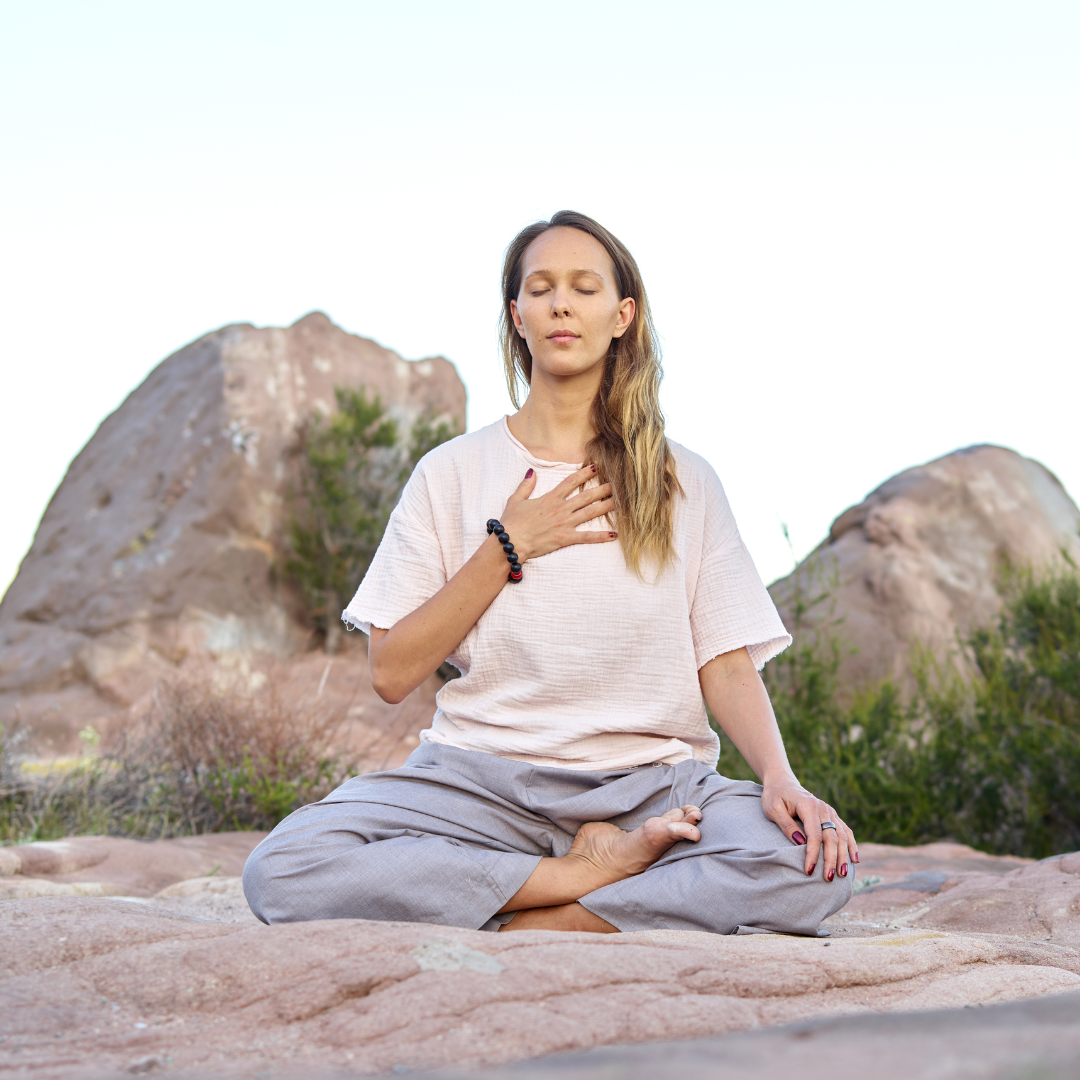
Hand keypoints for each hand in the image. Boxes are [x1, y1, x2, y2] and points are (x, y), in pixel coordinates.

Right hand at [499, 466, 617, 561]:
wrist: (510, 541)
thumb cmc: (512, 522)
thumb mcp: (515, 500)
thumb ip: (526, 485)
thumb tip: (531, 472)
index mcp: (550, 498)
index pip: (571, 482)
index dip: (584, 473)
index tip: (596, 468)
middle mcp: (560, 508)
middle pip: (586, 496)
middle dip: (603, 489)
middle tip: (617, 484)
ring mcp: (564, 523)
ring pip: (590, 512)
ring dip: (606, 506)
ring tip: (621, 502)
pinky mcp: (565, 538)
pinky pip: (586, 536)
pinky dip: (600, 536)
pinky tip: (614, 534)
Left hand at [760, 779, 857, 881]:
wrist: (782, 783)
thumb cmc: (774, 797)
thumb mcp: (773, 809)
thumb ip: (786, 825)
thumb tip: (800, 842)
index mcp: (808, 806)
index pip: (814, 835)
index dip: (813, 854)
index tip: (808, 870)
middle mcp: (823, 808)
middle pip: (831, 837)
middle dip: (831, 859)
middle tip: (828, 878)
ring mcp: (829, 812)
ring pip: (842, 836)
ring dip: (844, 856)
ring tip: (843, 875)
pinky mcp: (832, 816)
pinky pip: (846, 831)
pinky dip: (852, 845)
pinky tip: (855, 860)